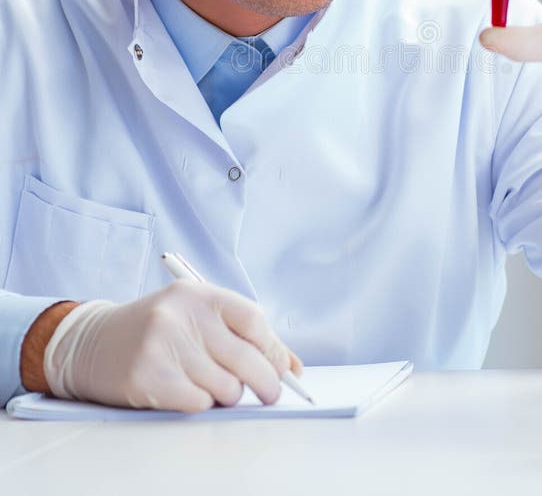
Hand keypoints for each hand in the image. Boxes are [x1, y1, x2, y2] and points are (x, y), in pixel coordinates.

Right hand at [43, 280, 302, 411]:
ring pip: (225, 387)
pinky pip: (198, 403)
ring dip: (226, 394)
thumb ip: (244, 336)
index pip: (253, 319)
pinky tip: (185, 391)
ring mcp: (162, 345)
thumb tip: (292, 367)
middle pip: (245, 358)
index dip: (273, 348)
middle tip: (269, 393)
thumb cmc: (158, 330)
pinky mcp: (147, 377)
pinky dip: (201, 403)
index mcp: (198, 293)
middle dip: (266, 382)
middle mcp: (181, 315)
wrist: (93, 342)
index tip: (283, 369)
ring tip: (209, 383)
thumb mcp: (198, 317)